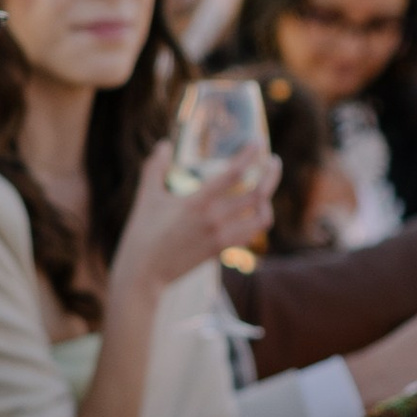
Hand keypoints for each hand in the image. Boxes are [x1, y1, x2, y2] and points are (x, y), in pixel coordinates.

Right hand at [112, 140, 281, 296]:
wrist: (144, 273)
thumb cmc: (143, 233)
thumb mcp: (147, 196)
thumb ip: (155, 167)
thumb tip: (164, 144)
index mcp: (197, 202)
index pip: (234, 173)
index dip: (250, 155)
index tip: (258, 142)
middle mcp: (215, 219)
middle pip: (257, 194)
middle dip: (271, 174)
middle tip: (272, 161)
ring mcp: (221, 237)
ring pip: (261, 217)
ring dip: (268, 200)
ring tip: (266, 188)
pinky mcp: (221, 250)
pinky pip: (251, 234)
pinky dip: (257, 220)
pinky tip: (254, 212)